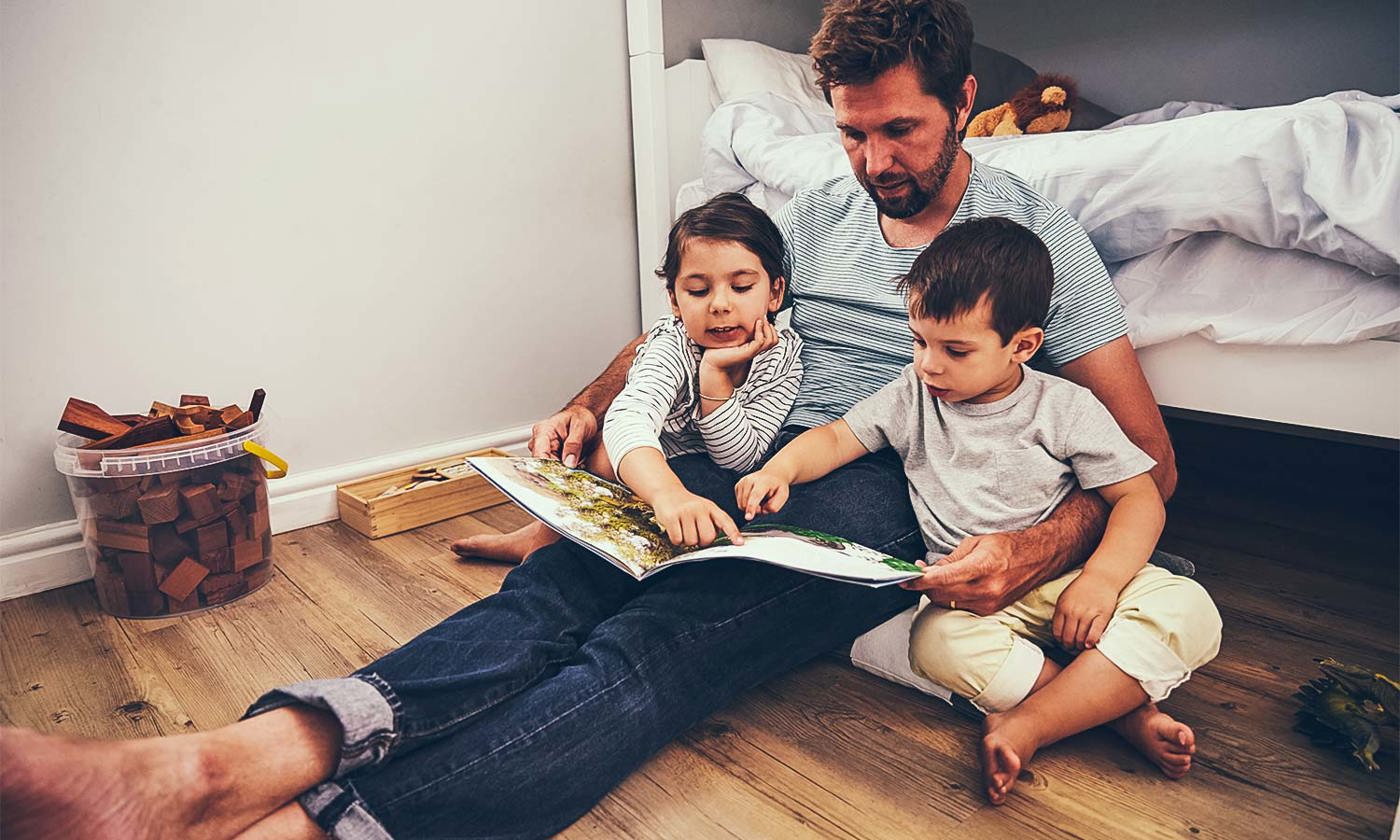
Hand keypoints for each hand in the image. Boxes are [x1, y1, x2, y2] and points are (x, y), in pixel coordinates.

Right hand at [529, 405, 598, 467]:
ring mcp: (543, 450)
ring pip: (549, 469)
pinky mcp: (550, 457)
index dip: (549, 468)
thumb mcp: (580, 427)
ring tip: (577, 466)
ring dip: (563, 472)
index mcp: (542, 431)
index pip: (539, 454)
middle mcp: (539, 441)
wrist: (583, 416)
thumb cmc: (579, 417)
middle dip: (558, 471)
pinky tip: (575, 467)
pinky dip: (565, 471)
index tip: (562, 475)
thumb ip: (574, 444)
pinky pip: (555, 469)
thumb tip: (569, 462)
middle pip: (542, 465)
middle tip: (574, 473)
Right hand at [651, 488, 742, 547]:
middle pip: (707, 538)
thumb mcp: (704, 508)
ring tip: (683, 528)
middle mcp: (699, 508)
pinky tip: (675, 529)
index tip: (739, 543)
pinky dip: (676, 539)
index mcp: (710, 507)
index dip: (733, 533)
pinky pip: (678, 539)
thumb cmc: (686, 504)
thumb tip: (720, 538)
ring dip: (687, 540)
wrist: (666, 491)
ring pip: (691, 541)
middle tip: (695, 533)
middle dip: (701, 541)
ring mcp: (685, 512)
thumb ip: (713, 522)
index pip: (725, 521)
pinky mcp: (671, 517)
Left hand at [700, 319, 778, 376]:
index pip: (772, 338)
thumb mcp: (733, 337)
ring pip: (771, 340)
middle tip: (763, 319)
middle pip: (774, 340)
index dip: (771, 328)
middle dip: (771, 327)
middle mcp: (755, 349)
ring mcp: (752, 351)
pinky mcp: (748, 352)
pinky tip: (755, 324)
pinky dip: (760, 331)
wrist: (713, 363)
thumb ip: (740, 331)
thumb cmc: (720, 351)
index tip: (762, 319)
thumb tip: (742, 318)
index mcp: (753, 346)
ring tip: (760, 321)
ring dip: (767, 328)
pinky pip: (760, 341)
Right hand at [734, 470, 789, 520]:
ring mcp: (742, 482)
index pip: (755, 495)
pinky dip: (747, 503)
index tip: (748, 517)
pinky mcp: (737, 486)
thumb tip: (763, 510)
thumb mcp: (783, 495)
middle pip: (746, 503)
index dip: (751, 507)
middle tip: (765, 503)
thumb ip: (775, 505)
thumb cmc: (777, 486)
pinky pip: (740, 503)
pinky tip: (753, 497)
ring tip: (760, 499)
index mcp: (763, 482)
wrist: (772, 474)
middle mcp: (750, 480)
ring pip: (742, 505)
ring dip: (751, 507)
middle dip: (756, 509)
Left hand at [899, 533, 1017, 614]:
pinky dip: (949, 598)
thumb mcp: (976, 543)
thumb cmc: (1007, 547)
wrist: (1037, 559)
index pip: (943, 578)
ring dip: (935, 592)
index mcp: (983, 566)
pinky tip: (948, 587)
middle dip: (924, 586)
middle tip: (916, 574)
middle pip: (942, 594)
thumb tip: (928, 571)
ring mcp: (989, 603)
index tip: (906, 579)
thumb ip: (950, 560)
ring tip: (932, 578)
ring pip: (948, 603)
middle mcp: (986, 589)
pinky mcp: (990, 610)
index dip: (920, 580)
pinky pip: (960, 607)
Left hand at [1053, 572, 1119, 651]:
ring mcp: (1088, 614)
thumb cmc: (1082, 588)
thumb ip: (1060, 613)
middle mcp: (1074, 612)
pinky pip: (1095, 634)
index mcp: (1063, 607)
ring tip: (1081, 646)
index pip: (1057, 632)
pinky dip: (1091, 642)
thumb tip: (1057, 632)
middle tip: (1073, 648)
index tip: (1063, 643)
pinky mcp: (1102, 615)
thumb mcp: (1065, 597)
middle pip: (1068, 638)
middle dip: (1069, 646)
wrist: (1101, 577)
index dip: (1059, 641)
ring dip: (1080, 646)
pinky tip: (1090, 644)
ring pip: (1081, 639)